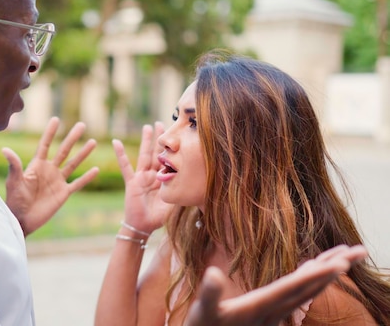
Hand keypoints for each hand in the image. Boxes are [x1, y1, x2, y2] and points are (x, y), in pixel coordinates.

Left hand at [2, 117, 98, 235]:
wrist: (22, 221)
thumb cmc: (14, 201)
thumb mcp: (14, 182)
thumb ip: (14, 166)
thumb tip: (5, 149)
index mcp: (36, 165)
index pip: (45, 145)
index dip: (50, 132)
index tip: (56, 119)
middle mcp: (49, 170)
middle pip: (63, 150)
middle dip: (72, 138)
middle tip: (82, 125)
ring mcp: (57, 181)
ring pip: (73, 164)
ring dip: (83, 153)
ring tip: (93, 142)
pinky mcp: (63, 193)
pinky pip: (77, 183)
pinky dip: (87, 177)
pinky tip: (96, 169)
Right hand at [113, 122, 174, 234]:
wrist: (143, 226)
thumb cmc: (158, 217)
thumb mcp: (174, 202)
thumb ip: (180, 191)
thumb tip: (195, 182)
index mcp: (163, 179)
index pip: (169, 160)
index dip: (172, 148)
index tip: (178, 135)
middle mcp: (152, 175)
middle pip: (157, 153)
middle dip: (160, 139)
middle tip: (163, 123)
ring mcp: (141, 177)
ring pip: (144, 155)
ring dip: (145, 141)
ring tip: (147, 127)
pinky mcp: (131, 182)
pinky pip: (125, 166)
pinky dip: (120, 154)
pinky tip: (116, 142)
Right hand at [184, 244, 368, 325]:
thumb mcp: (203, 311)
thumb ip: (210, 294)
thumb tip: (212, 274)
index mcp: (261, 306)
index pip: (295, 287)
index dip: (318, 275)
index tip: (342, 262)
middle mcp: (274, 310)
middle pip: (311, 287)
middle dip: (335, 269)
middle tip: (360, 251)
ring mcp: (274, 313)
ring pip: (308, 291)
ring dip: (328, 273)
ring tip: (346, 256)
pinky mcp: (270, 313)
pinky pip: (298, 294)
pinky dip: (309, 280)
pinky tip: (312, 269)